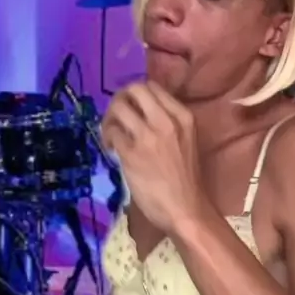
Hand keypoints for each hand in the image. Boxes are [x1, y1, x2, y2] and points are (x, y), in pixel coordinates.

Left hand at [101, 81, 204, 232]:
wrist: (186, 208)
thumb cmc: (186, 179)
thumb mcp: (185, 140)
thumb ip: (167, 123)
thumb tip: (139, 113)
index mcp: (183, 116)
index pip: (152, 86)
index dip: (135, 95)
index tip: (132, 110)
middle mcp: (166, 120)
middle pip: (134, 89)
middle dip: (120, 99)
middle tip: (117, 116)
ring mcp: (148, 136)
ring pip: (119, 107)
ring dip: (109, 118)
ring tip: (111, 135)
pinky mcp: (131, 153)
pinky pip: (112, 132)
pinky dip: (107, 138)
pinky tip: (111, 150)